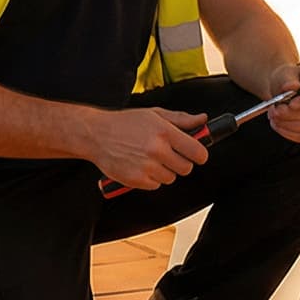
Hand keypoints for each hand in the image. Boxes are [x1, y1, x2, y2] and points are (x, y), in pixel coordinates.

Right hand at [84, 106, 210, 190]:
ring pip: (171, 178)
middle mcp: (157, 150)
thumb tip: (203, 120)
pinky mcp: (137, 180)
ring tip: (150, 158)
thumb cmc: (125, 123)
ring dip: (165, 171)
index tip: (196, 154)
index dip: (199, 154)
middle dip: (181, 162)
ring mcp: (147, 166)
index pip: (197, 152)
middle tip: (169, 154)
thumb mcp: (154, 114)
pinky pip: (156, 185)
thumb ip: (181, 119)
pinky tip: (141, 166)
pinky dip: (151, 179)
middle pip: (186, 168)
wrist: (96, 134)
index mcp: (165, 132)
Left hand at [263, 63, 299, 143]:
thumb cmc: (286, 80)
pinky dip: (287, 132)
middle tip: (275, 111)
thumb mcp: (285, 74)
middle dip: (292, 114)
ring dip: (287, 124)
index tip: (291, 104)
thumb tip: (291, 86)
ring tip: (273, 116)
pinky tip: (277, 125)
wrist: (283, 90)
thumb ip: (288, 79)